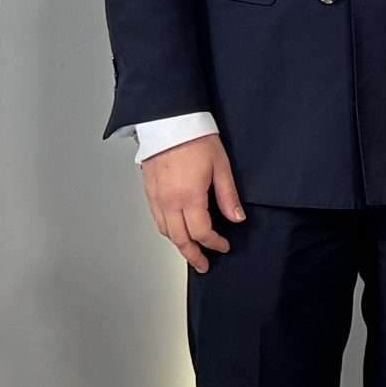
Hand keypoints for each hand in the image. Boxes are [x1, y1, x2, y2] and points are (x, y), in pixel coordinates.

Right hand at [141, 133, 243, 272]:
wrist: (169, 122)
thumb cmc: (196, 139)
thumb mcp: (221, 166)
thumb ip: (228, 195)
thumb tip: (237, 218)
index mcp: (189, 196)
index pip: (201, 232)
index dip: (214, 243)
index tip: (224, 246)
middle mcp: (169, 202)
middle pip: (179, 239)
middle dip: (193, 255)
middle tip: (203, 265)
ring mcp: (156, 198)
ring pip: (165, 232)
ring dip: (178, 245)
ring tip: (191, 252)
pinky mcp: (148, 192)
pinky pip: (157, 220)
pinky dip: (167, 231)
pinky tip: (176, 231)